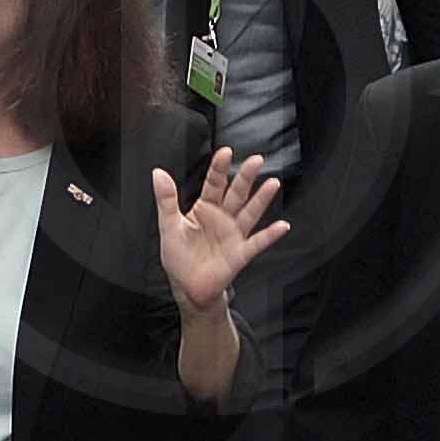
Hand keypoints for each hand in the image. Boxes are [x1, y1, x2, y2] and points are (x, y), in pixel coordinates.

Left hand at [152, 152, 291, 319]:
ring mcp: (234, 234)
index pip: (214, 183)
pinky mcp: (240, 253)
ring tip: (272, 183)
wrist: (188, 288)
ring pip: (250, 212)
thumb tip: (158, 174)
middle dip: (246, 177)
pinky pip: (257, 242)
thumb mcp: (168, 226)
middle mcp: (223, 218)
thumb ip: (166, 200)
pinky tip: (281, 226)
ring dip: (261, 199)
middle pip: (236, 193)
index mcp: (205, 208)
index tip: (225, 152)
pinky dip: (270, 235)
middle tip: (256, 160)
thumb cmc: (179, 258)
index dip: (219, 168)